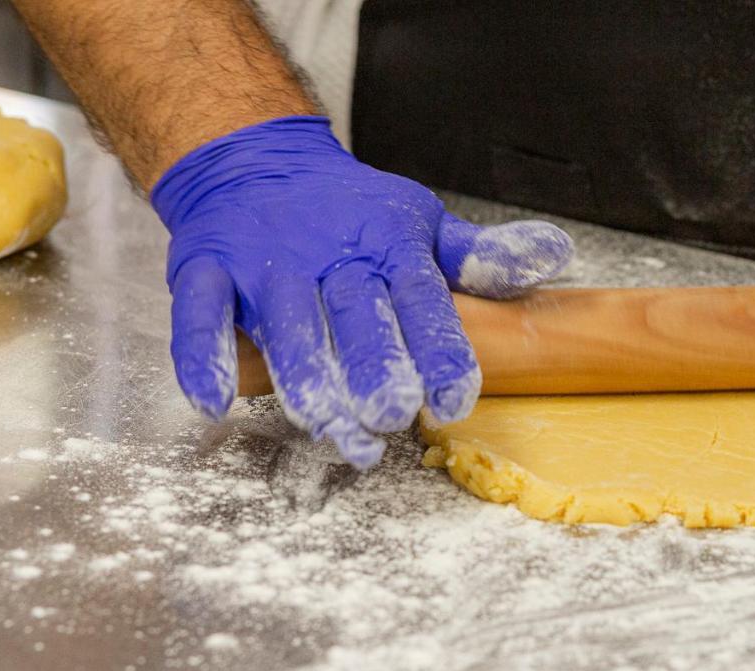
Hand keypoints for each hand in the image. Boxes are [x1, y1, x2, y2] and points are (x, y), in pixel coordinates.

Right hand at [151, 116, 572, 467]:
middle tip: (392, 414)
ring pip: (285, 325)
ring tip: (329, 426)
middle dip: (373, 365)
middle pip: (354, 315)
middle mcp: (328, 256)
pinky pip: (199, 313)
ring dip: (305, 378)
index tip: (457, 399)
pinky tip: (215, 403)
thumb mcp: (421, 224)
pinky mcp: (205, 268)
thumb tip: (554, 255)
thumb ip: (480, 256)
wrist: (256, 160)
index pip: (421, 299)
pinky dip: (202, 355)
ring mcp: (264, 263)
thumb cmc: (351, 211)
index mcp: (386, 245)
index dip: (440, 349)